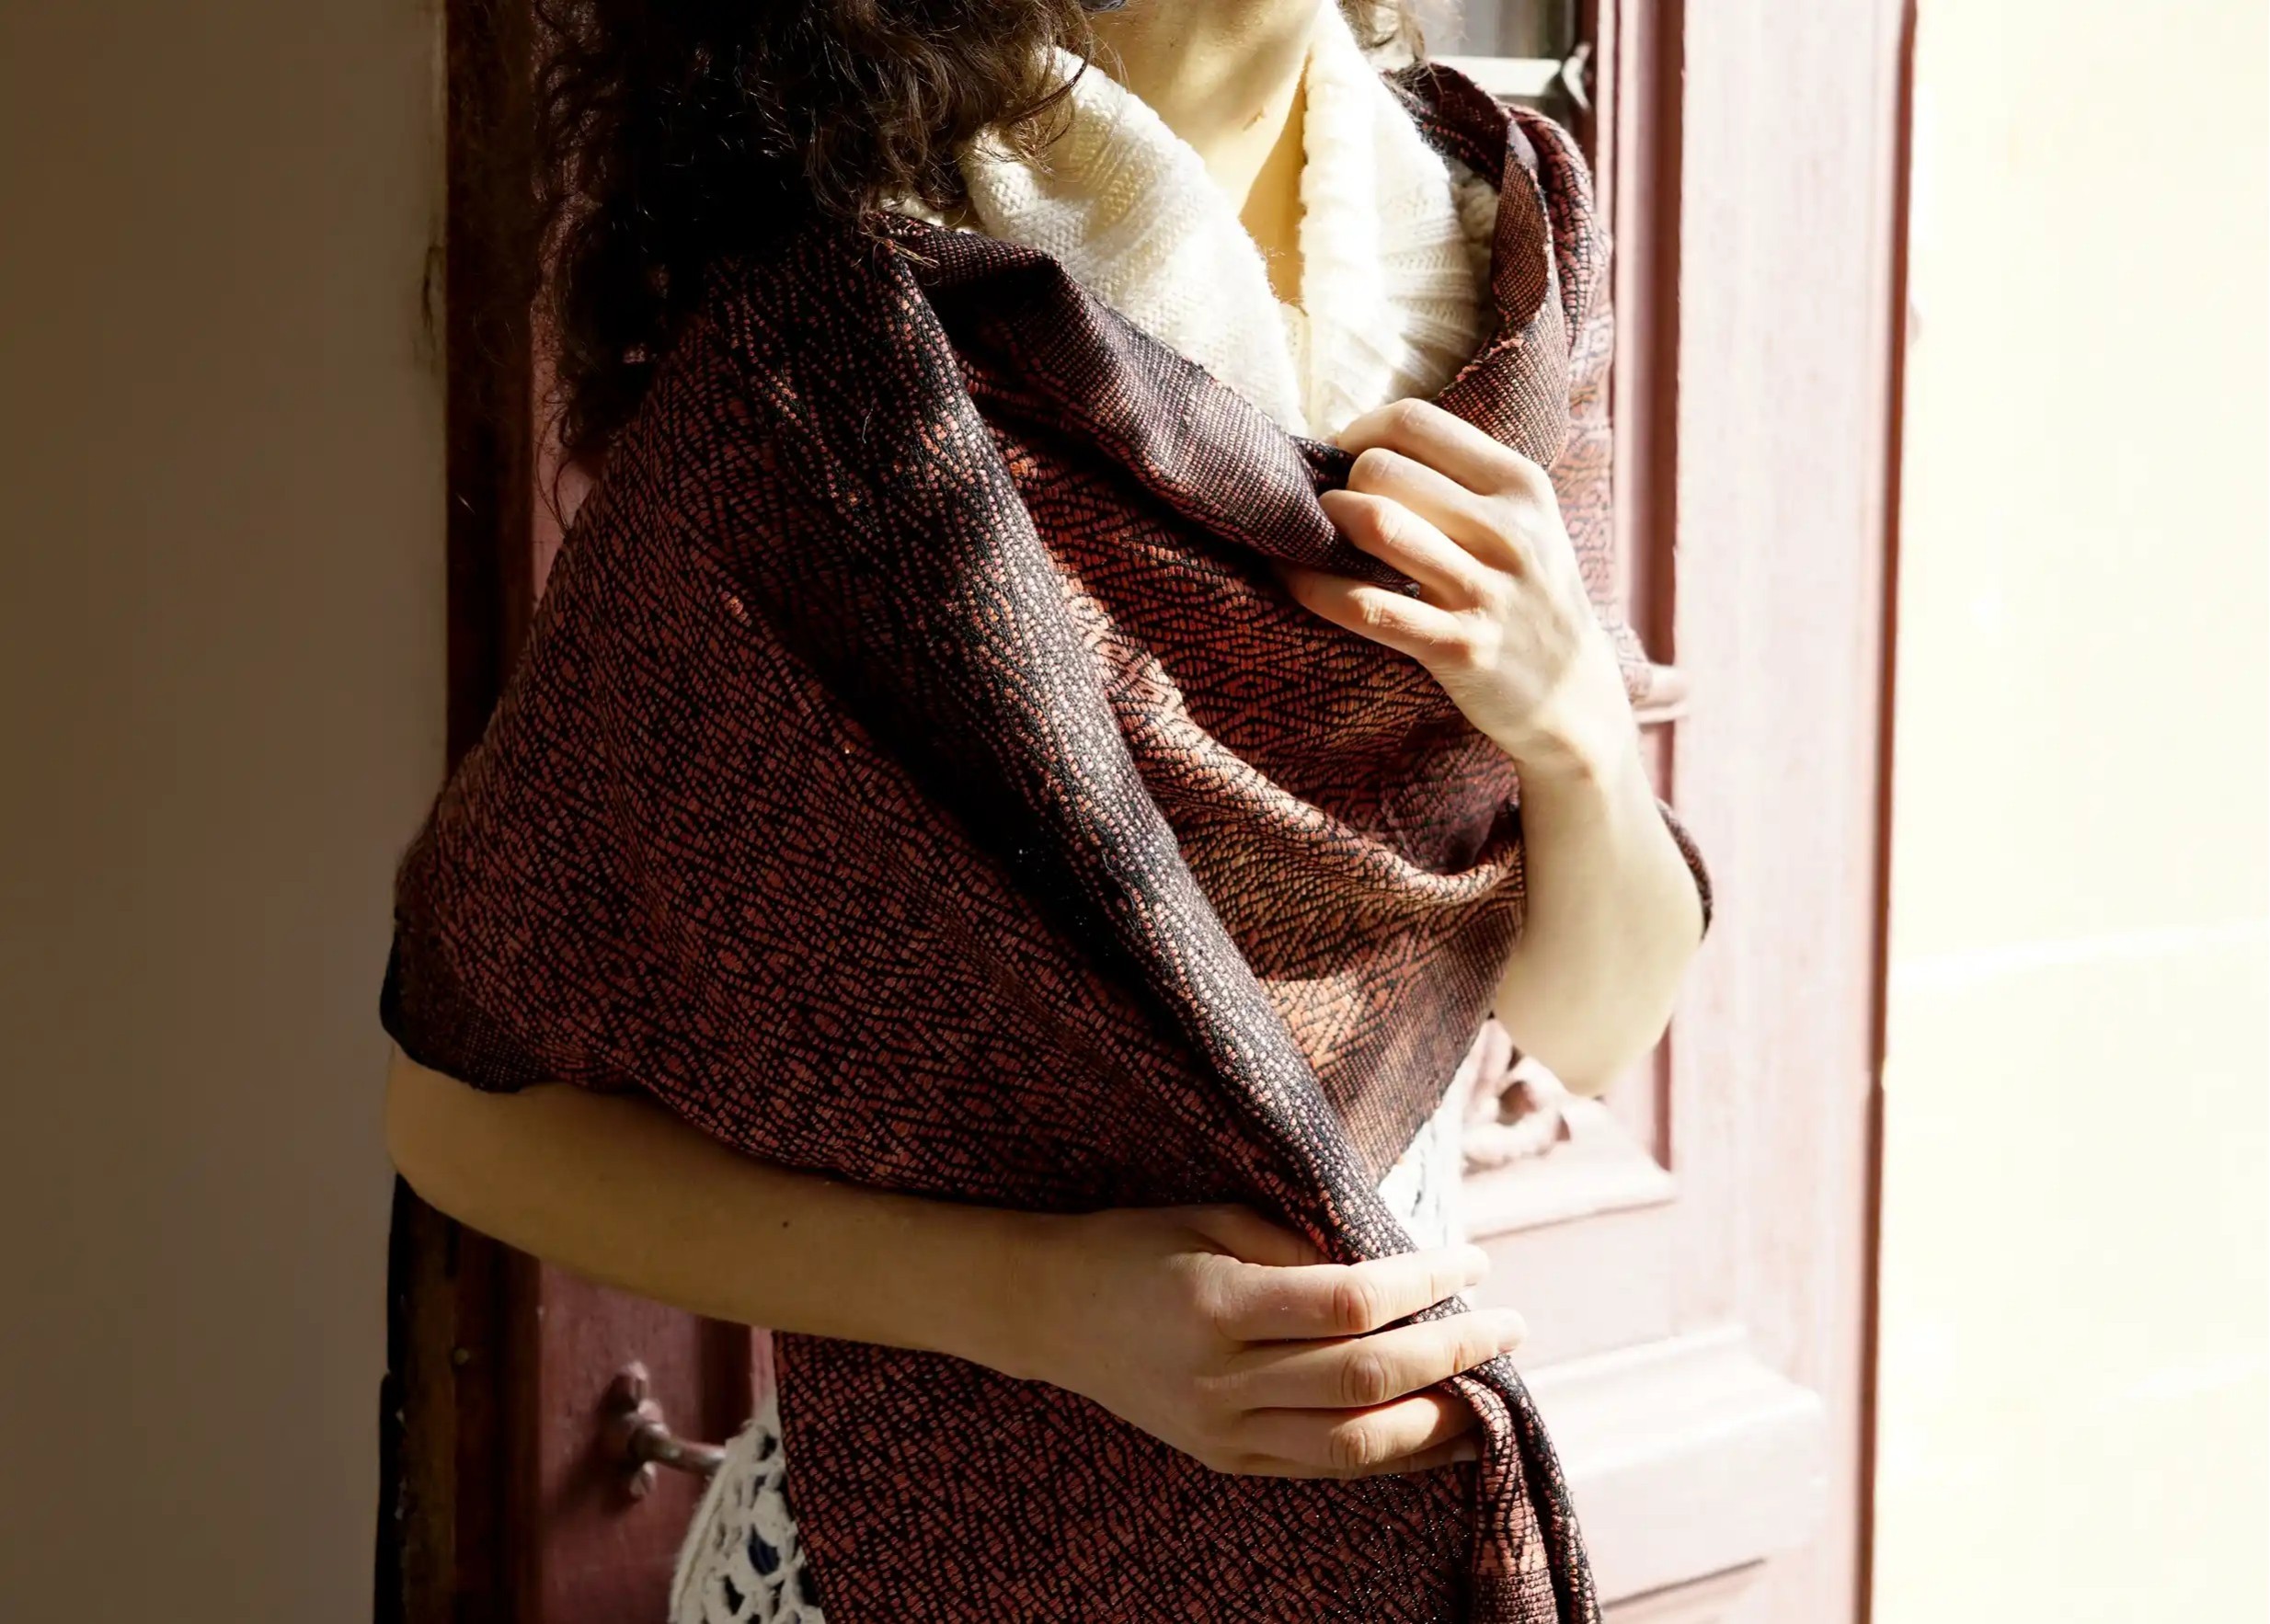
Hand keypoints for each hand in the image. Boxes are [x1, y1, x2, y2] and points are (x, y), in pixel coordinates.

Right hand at [1010, 1203, 1523, 1478]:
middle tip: (1511, 1325)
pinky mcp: (1229, 1459)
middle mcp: (1223, 1378)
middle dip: (1455, 1352)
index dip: (1424, 1285)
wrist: (1050, 1312)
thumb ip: (1298, 1242)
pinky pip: (1330, 1466)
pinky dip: (1397, 1453)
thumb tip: (1395, 1271)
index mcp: (1218, 1303)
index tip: (1474, 1261)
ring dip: (1442, 1420)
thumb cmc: (1137, 1245)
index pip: (1351, 1303)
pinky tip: (1443, 1433)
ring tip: (1496, 1391)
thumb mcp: (1211, 1216)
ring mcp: (1226, 1430)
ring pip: (1359, 1443)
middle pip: (1368, 1377)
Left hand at [1282, 398, 1637, 780]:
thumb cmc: (1529, 596)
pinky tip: (1290, 576)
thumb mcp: (1524, 524)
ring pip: (1375, 524)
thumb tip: (1361, 449)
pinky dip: (1312, 585)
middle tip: (1326, 510)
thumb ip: (1461, 483)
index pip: (1415, 422)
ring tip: (1308, 538)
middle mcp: (1509, 531)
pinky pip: (1364, 604)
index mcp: (1521, 485)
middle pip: (1384, 469)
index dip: (1358, 432)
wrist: (1574, 697)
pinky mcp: (1456, 648)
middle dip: (1338, 484)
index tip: (1342, 459)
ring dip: (1320, 526)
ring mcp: (1484, 591)